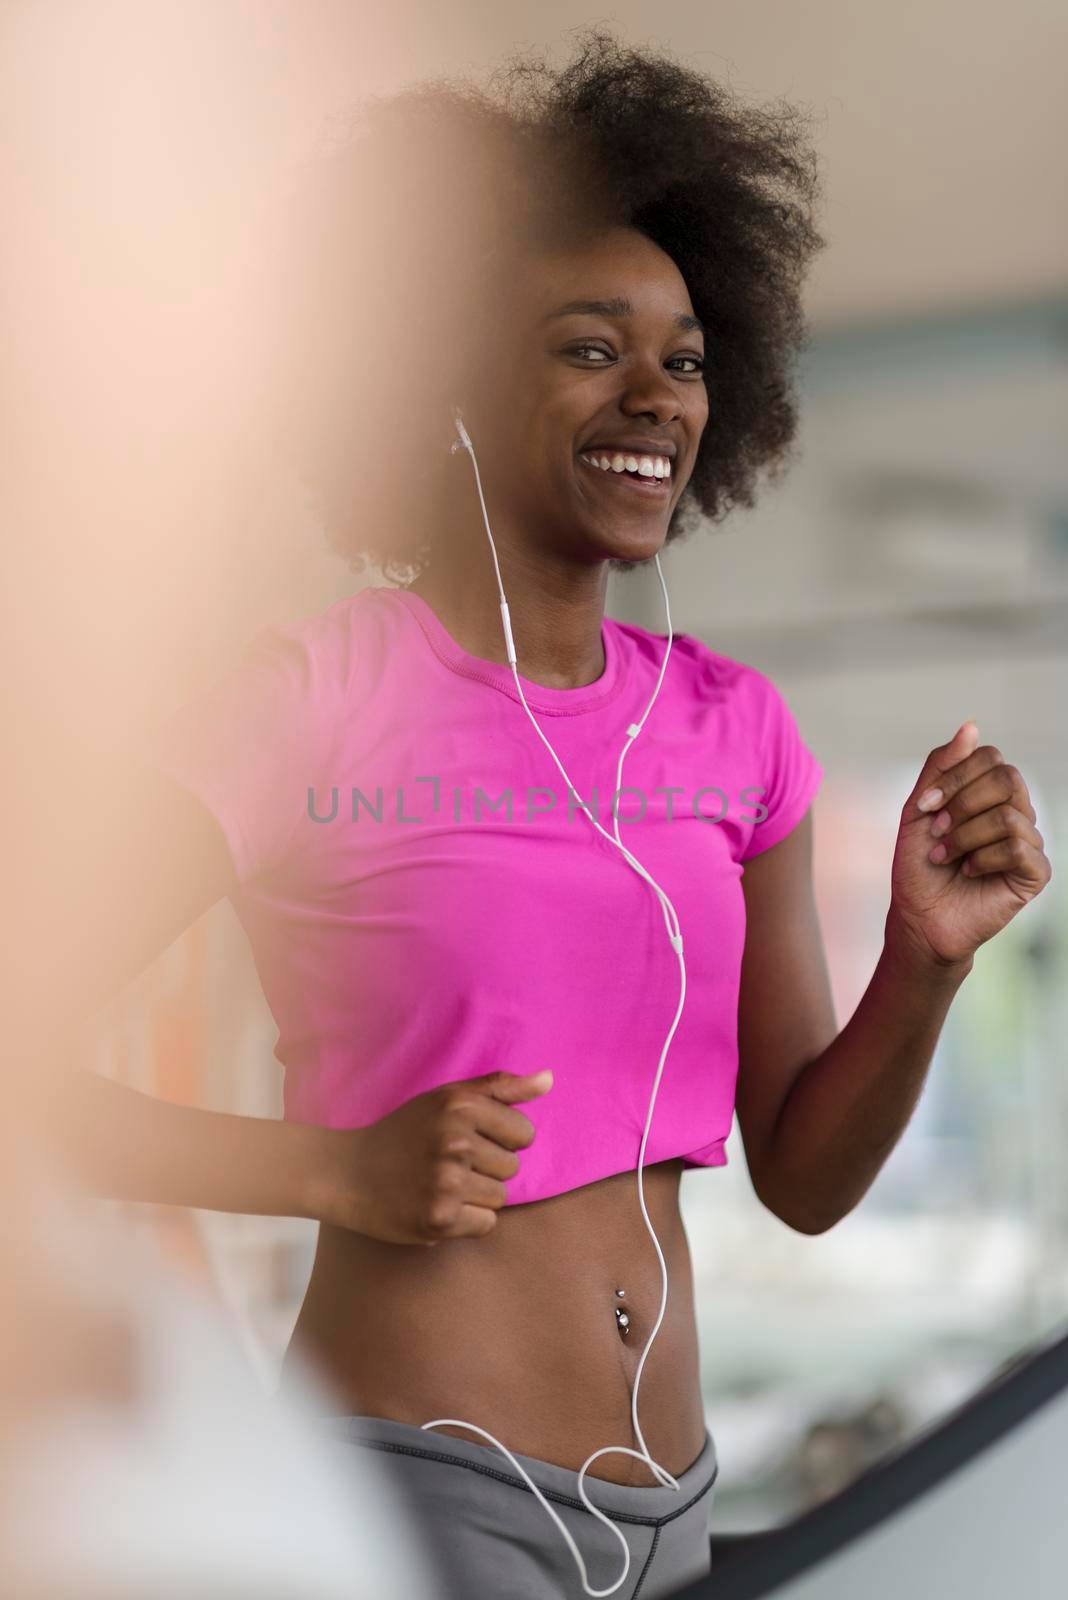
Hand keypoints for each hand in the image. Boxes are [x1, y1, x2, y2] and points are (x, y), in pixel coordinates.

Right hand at [316, 1069, 553, 1245]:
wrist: (347, 1174)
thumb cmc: (404, 1133)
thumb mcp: (447, 1098)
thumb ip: (500, 1087)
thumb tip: (549, 1080)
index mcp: (460, 1106)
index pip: (524, 1134)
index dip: (499, 1139)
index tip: (467, 1140)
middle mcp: (455, 1141)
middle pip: (512, 1168)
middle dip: (486, 1169)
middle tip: (445, 1164)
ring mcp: (446, 1181)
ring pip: (500, 1197)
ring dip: (475, 1196)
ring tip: (439, 1184)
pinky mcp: (439, 1217)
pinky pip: (486, 1224)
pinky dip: (466, 1221)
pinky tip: (437, 1205)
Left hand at [888, 720, 1051, 968]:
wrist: (918, 918)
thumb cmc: (918, 864)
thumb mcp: (918, 809)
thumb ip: (942, 767)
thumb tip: (971, 725)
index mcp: (989, 793)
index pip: (990, 757)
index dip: (955, 776)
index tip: (923, 806)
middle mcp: (1015, 811)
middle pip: (1008, 778)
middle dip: (962, 803)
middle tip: (936, 830)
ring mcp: (1028, 841)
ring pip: (1010, 814)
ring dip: (965, 836)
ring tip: (944, 856)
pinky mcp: (1035, 872)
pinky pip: (1019, 848)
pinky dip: (982, 858)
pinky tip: (967, 871)